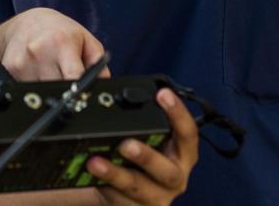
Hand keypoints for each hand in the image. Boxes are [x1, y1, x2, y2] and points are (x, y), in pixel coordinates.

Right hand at [0, 7, 110, 80]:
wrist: (27, 23)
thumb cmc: (60, 31)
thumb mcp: (86, 40)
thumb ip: (99, 64)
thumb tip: (103, 86)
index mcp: (62, 43)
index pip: (73, 77)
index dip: (79, 91)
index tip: (82, 97)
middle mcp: (40, 52)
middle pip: (57, 88)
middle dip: (64, 88)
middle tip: (65, 77)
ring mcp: (23, 61)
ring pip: (42, 91)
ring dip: (48, 86)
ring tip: (50, 70)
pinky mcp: (10, 68)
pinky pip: (25, 88)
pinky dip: (34, 84)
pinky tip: (37, 71)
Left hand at [86, 88, 198, 204]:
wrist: (129, 193)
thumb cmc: (138, 157)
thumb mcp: (146, 136)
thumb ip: (137, 117)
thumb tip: (108, 84)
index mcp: (182, 154)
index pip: (189, 133)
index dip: (178, 114)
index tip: (162, 94)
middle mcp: (175, 177)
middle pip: (168, 171)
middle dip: (146, 157)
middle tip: (126, 144)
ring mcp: (156, 197)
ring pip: (138, 188)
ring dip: (115, 174)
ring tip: (94, 161)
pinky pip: (120, 200)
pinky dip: (105, 187)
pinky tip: (90, 176)